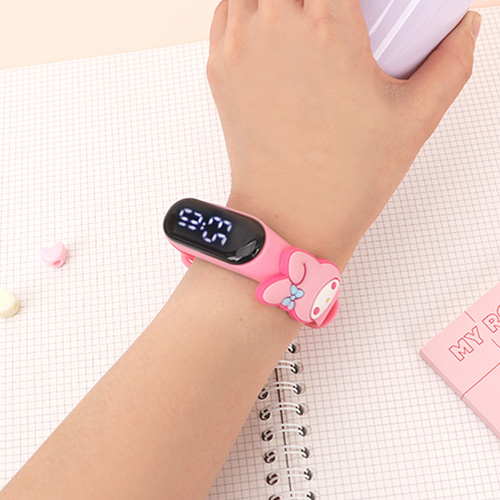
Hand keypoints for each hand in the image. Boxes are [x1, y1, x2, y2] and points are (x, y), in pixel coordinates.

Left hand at [206, 0, 480, 271]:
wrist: (289, 218)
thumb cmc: (343, 179)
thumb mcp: (415, 119)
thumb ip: (449, 64)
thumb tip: (462, 30)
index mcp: (328, 27)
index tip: (352, 6)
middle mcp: (276, 28)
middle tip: (330, 11)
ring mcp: (240, 49)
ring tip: (300, 13)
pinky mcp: (219, 72)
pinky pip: (225, 13)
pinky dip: (244, 5)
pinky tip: (267, 24)